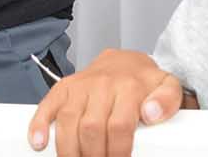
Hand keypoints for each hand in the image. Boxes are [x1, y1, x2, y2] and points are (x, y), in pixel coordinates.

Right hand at [28, 49, 183, 156]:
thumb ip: (168, 100)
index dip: (118, 152)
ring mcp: (80, 85)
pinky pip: (47, 105)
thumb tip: (151, 114)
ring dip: (69, 150)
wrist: (125, 62)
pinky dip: (39, 125)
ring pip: (68, 122)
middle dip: (94, 156)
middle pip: (91, 128)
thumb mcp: (167, 87)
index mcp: (129, 86)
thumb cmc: (144, 83)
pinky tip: (39, 143)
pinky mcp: (64, 88)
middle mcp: (102, 84)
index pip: (119, 126)